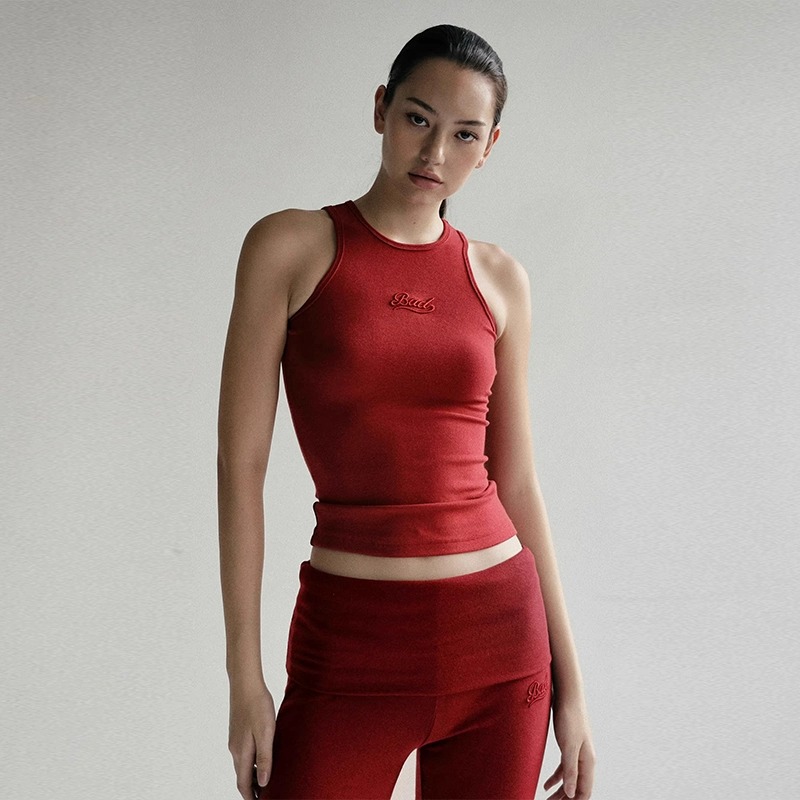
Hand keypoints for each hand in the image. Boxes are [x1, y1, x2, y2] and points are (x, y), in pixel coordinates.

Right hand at [228, 681, 276, 798]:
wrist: (245, 683)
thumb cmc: (258, 706)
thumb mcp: (266, 732)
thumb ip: (265, 758)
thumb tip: (264, 782)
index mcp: (242, 752)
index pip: (244, 783)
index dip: (251, 796)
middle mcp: (235, 749)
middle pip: (242, 776)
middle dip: (251, 788)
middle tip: (264, 796)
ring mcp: (234, 740)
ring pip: (242, 764)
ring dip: (252, 775)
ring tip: (265, 780)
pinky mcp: (236, 731)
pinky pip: (242, 754)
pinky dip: (250, 762)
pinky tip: (261, 757)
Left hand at [542, 698, 595, 798]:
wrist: (567, 695)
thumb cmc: (570, 717)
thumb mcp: (569, 746)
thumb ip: (571, 770)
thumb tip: (572, 794)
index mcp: (588, 761)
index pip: (585, 791)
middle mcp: (585, 760)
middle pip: (577, 788)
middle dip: (566, 799)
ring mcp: (576, 753)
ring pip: (570, 780)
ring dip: (560, 792)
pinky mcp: (568, 746)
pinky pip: (564, 769)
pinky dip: (556, 779)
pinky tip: (546, 785)